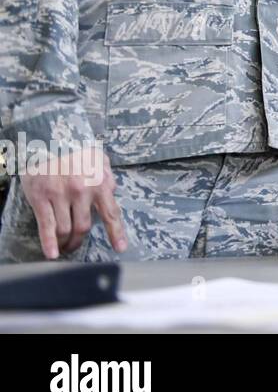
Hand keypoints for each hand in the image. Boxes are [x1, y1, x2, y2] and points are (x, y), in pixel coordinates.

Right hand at [20, 145, 126, 259]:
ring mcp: (61, 196)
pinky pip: (47, 226)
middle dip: (79, 241)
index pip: (111, 214)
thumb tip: (113, 191)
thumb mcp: (99, 159)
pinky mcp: (42, 198)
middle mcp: (82, 192)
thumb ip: (108, 177)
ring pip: (65, 230)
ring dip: (65, 243)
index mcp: (100, 183)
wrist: (49, 136)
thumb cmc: (76, 149)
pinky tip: (51, 254)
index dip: (117, 233)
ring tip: (62, 247)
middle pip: (84, 227)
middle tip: (74, 246)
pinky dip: (49, 244)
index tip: (121, 248)